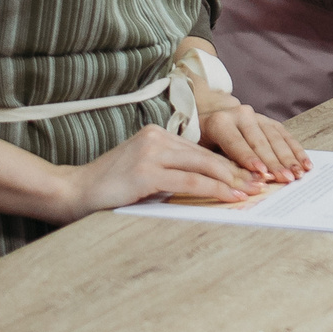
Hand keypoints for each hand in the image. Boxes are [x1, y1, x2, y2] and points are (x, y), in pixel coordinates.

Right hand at [57, 125, 265, 220]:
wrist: (72, 192)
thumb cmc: (108, 189)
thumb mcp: (144, 173)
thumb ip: (171, 173)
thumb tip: (208, 186)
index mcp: (157, 134)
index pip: (201, 150)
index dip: (228, 163)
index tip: (249, 175)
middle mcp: (156, 137)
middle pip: (207, 155)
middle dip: (236, 171)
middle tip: (260, 183)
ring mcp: (151, 152)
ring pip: (203, 166)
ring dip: (230, 181)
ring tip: (251, 192)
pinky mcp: (146, 171)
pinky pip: (189, 180)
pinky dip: (213, 189)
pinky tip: (229, 197)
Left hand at [201, 104, 307, 182]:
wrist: (209, 115)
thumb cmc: (204, 140)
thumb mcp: (203, 152)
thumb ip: (221, 165)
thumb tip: (240, 183)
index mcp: (220, 122)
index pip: (236, 142)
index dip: (249, 158)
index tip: (261, 172)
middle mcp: (241, 115)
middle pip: (260, 142)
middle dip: (274, 162)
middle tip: (285, 178)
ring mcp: (257, 116)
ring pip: (276, 138)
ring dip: (289, 158)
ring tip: (298, 174)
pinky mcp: (269, 121)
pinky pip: (285, 136)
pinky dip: (296, 151)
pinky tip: (305, 163)